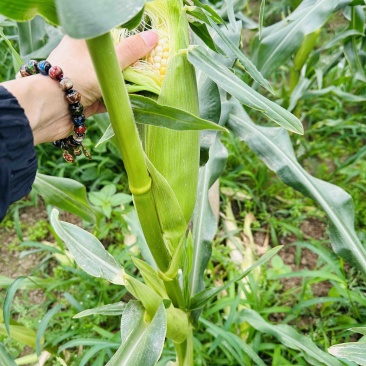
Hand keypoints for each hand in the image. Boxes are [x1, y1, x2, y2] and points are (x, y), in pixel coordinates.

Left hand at [2, 31, 157, 144]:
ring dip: (129, 86)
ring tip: (149, 87)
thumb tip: (154, 37)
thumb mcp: (108, 61)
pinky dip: (122, 101)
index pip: (113, 37)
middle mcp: (85, 60)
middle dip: (134, 67)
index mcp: (85, 42)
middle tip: (153, 69)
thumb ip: (131, 51)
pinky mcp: (90, 100)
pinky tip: (137, 102)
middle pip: (115, 61)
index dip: (131, 41)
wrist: (52, 109)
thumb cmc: (76, 76)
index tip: (149, 48)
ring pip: (114, 82)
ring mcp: (88, 81)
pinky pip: (110, 99)